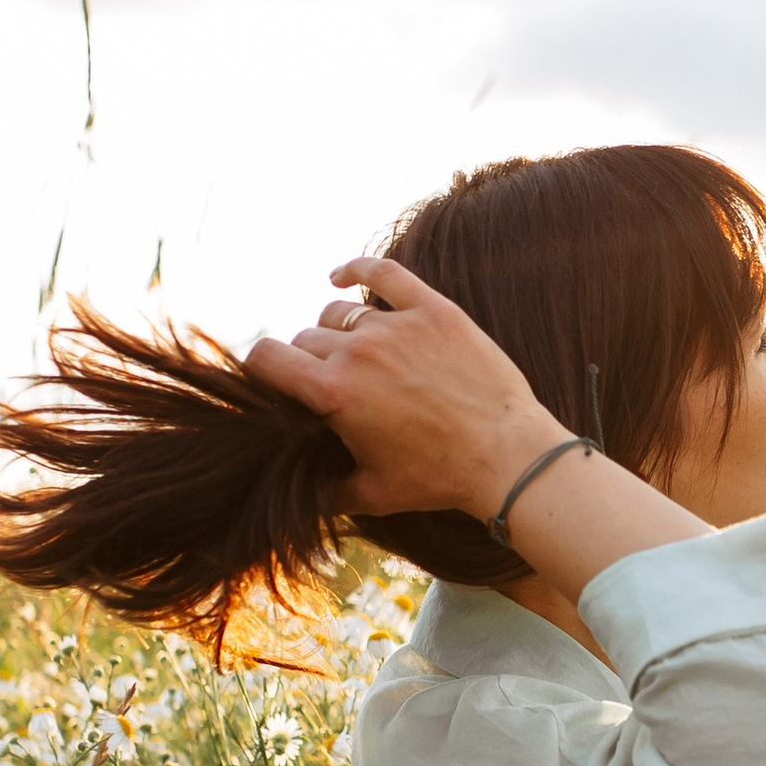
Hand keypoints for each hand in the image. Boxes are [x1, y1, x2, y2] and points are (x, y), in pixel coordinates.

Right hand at [243, 258, 564, 521]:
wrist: (507, 455)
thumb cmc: (439, 479)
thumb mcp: (372, 495)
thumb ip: (325, 489)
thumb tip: (296, 489)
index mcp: (334, 393)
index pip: (267, 357)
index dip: (258, 368)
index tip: (269, 379)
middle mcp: (359, 351)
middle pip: (306, 338)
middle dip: (307, 360)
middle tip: (328, 384)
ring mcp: (397, 325)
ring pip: (341, 313)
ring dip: (336, 331)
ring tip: (351, 354)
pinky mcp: (433, 310)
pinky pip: (383, 274)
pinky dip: (356, 270)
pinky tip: (341, 278)